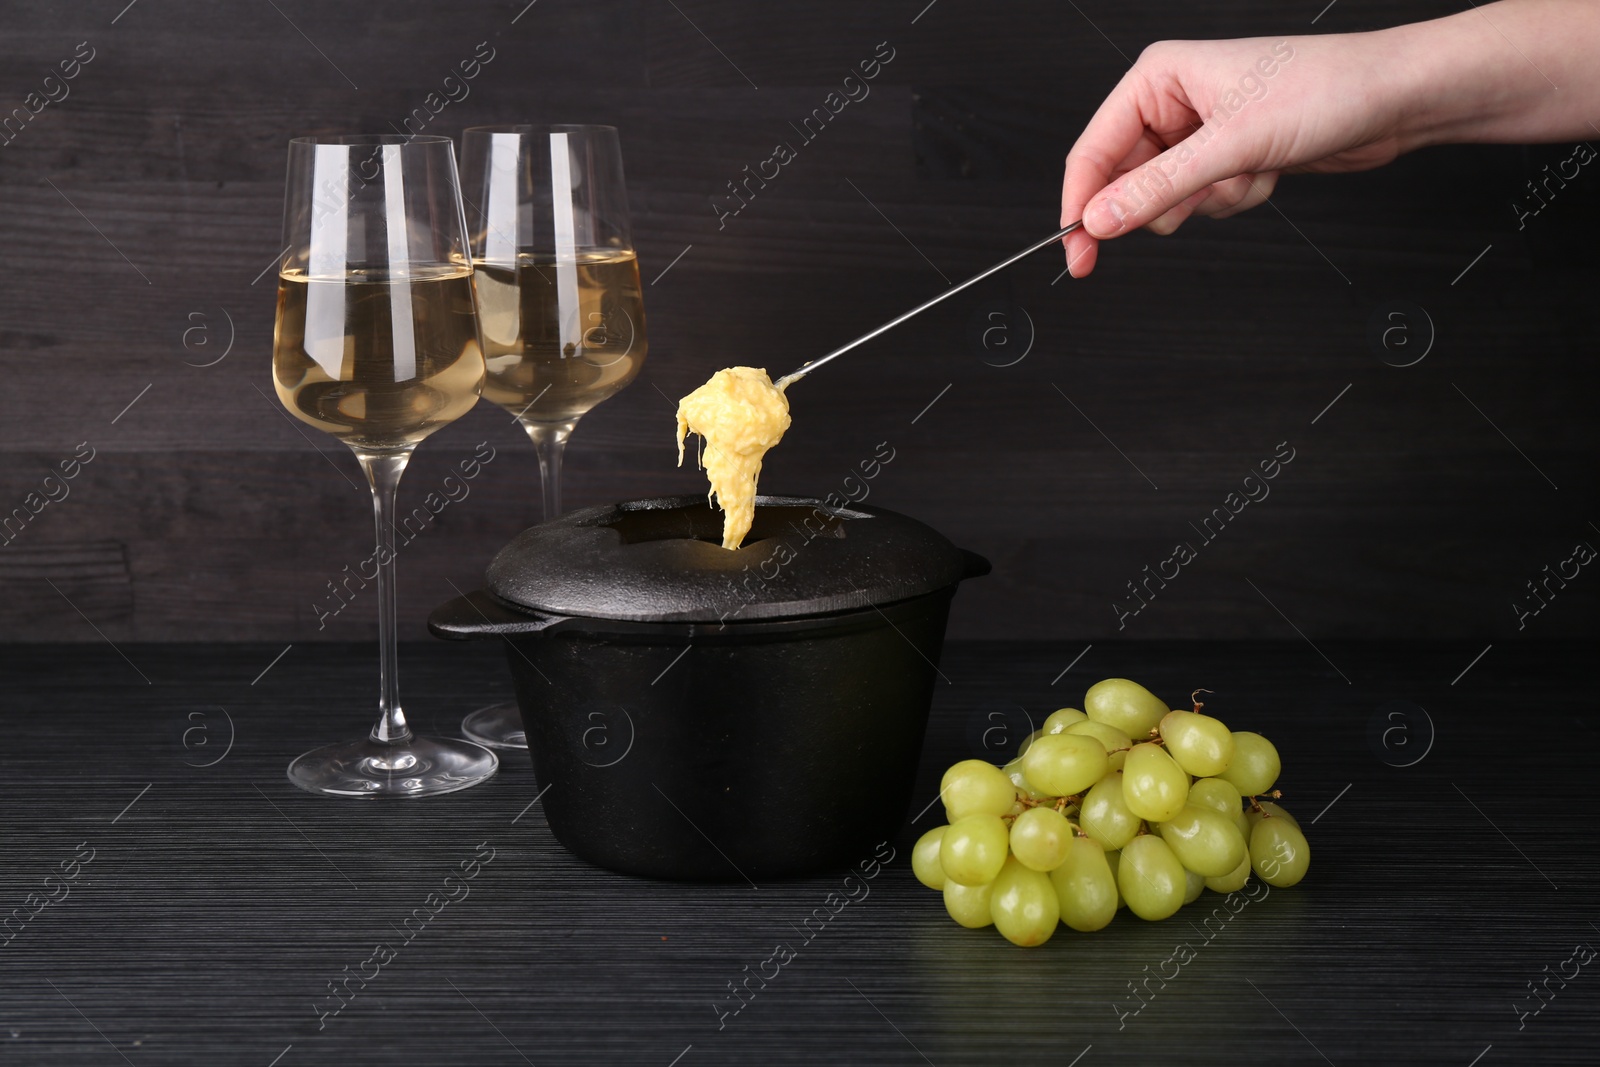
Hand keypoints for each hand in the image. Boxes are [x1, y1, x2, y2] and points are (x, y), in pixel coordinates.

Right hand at [1060, 33, 1410, 276]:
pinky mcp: (1226, 156)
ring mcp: (1200, 132)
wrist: (1392, 98)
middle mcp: (1172, 103)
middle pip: (1125, 181)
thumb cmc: (1326, 89)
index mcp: (1157, 78)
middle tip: (1195, 201)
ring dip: (1207, 201)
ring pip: (1165, 198)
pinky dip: (1232, 199)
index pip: (1093, 151)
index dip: (1081, 206)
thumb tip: (1101, 220)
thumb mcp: (1231, 145)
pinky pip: (1202, 201)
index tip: (1078, 254)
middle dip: (1165, 202)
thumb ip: (1158, 188)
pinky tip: (1265, 172)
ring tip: (1247, 171)